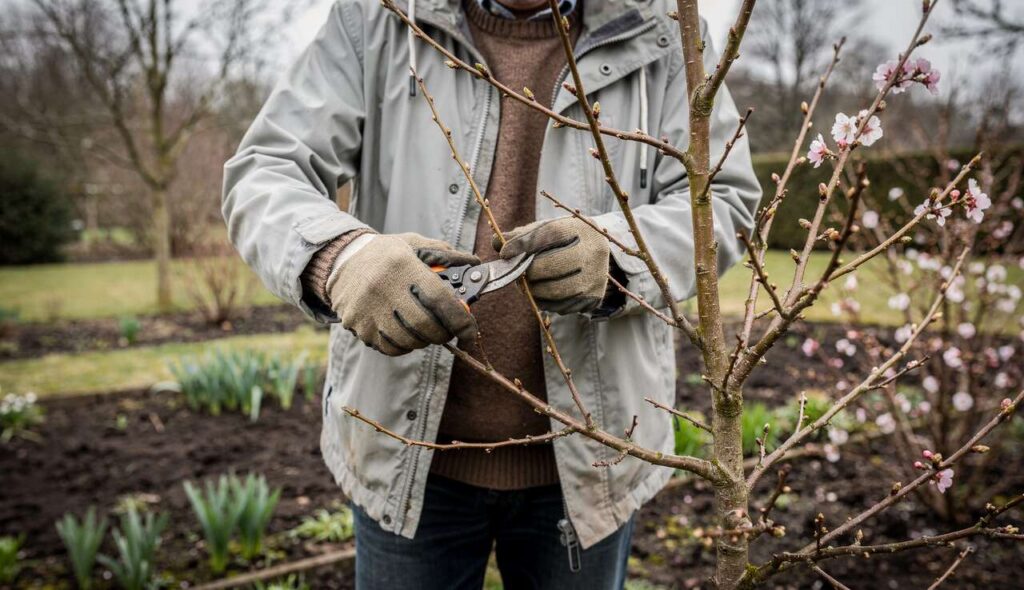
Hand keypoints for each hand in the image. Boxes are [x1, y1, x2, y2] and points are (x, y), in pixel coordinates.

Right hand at [329, 233, 479, 354]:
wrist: (343, 260)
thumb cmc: (387, 254)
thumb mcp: (415, 245)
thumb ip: (445, 255)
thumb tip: (474, 265)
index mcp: (402, 265)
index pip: (440, 301)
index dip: (461, 322)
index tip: (471, 333)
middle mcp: (383, 288)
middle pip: (426, 326)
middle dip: (444, 333)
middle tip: (448, 329)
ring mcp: (368, 310)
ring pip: (409, 341)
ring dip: (425, 339)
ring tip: (424, 327)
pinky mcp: (358, 326)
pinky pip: (391, 348)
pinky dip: (405, 345)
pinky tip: (405, 331)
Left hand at [493, 217, 609, 313]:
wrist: (601, 253)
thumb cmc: (566, 240)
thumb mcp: (547, 230)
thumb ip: (522, 236)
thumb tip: (496, 242)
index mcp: (580, 229)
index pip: (547, 234)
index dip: (522, 244)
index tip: (505, 252)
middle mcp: (592, 252)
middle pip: (550, 266)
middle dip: (528, 272)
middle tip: (518, 274)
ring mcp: (596, 277)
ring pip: (555, 291)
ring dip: (534, 290)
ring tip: (528, 284)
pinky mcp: (594, 298)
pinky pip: (562, 306)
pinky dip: (547, 302)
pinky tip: (544, 293)